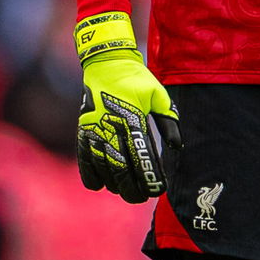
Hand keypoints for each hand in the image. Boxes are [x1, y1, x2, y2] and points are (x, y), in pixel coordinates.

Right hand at [74, 12, 181, 203]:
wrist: (106, 63)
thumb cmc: (136, 80)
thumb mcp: (158, 95)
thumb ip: (168, 121)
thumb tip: (176, 147)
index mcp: (133, 120)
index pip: (142, 158)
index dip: (150, 178)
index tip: (157, 190)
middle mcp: (112, 127)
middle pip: (121, 169)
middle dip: (132, 189)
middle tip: (140, 196)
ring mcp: (94, 129)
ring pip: (102, 168)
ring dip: (114, 184)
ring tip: (124, 189)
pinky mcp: (83, 129)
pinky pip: (84, 158)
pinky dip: (91, 174)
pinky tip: (101, 183)